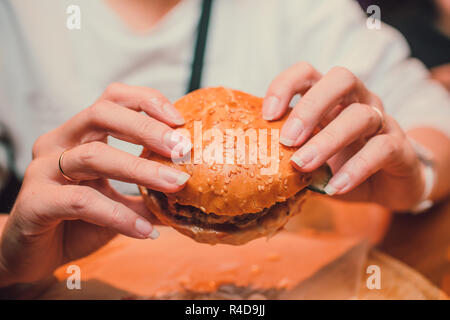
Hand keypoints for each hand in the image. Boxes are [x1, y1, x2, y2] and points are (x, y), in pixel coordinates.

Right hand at [0, 83, 191, 285]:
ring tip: (175, 185)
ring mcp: (43, 170)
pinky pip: (80, 201)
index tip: (180, 122)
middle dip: (147, 128)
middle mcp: (59, 143)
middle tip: (182, 148)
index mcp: (80, 135)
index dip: (147, 102)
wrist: (35, 256)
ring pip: (93, 155)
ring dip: (140, 171)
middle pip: (101, 114)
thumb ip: (148, 196)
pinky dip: (117, 215)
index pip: (112, 99)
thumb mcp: (119, 204)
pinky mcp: (35, 202)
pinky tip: (143, 230)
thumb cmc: (78, 222)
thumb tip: (191, 193)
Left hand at [262, 63, 424, 210]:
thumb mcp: (310, 158)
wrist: (386, 186)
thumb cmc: (340, 166)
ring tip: (303, 165)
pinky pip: (382, 148)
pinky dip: (356, 168)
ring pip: (361, 115)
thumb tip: (251, 164)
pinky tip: (335, 187)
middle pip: (341, 79)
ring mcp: (381, 121)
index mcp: (330, 99)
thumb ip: (288, 155)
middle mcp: (358, 101)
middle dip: (310, 106)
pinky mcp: (400, 147)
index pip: (308, 73)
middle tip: (287, 140)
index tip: (267, 116)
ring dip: (328, 140)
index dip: (285, 86)